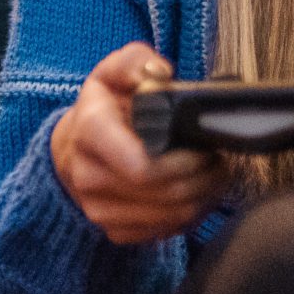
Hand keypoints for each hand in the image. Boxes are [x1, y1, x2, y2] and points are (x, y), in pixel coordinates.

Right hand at [50, 43, 233, 245]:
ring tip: (215, 173)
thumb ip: (137, 62)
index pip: (140, 165)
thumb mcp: (115, 71)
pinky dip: (192, 213)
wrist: (75, 148)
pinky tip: (197, 191)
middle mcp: (88, 175)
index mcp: (91, 131)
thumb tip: (159, 74)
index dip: (182, 161)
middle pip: (164, 190)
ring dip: (204, 196)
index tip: (202, 145)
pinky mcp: (114, 230)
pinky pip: (166, 230)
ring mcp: (99, 208)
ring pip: (171, 214)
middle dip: (203, 176)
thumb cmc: (106, 106)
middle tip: (219, 158)